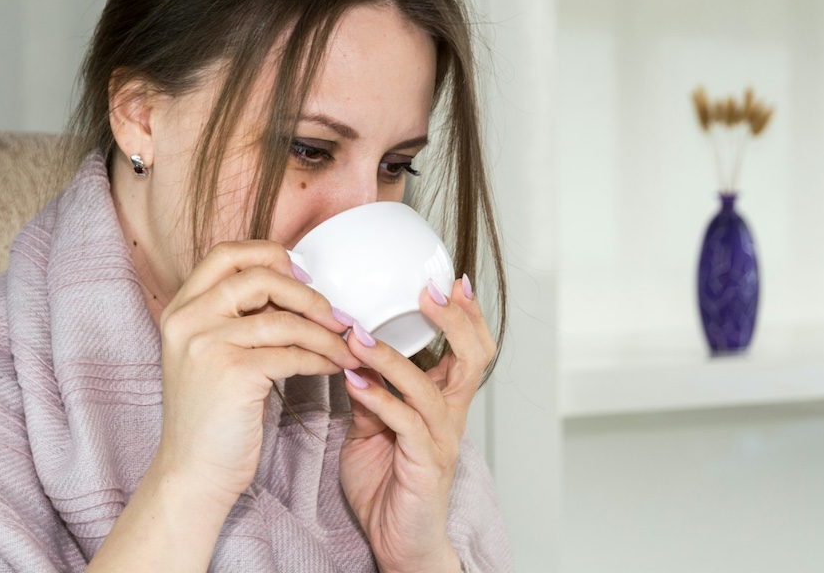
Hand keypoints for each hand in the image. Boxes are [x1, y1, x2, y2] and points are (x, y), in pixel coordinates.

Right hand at [153, 240, 359, 508]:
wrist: (192, 474)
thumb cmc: (211, 416)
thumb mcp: (210, 353)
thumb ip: (236, 317)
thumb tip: (294, 286)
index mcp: (181, 309)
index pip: (227, 254)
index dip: (270, 255)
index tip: (301, 276)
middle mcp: (188, 319)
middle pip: (259, 277)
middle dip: (307, 293)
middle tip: (334, 315)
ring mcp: (207, 344)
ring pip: (284, 319)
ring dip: (324, 333)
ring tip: (345, 347)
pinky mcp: (233, 372)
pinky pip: (292, 353)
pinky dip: (321, 358)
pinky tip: (333, 367)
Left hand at [339, 276, 494, 572]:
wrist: (397, 543)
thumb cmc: (388, 485)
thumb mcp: (372, 427)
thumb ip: (369, 391)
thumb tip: (349, 354)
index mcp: (443, 402)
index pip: (468, 348)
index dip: (465, 314)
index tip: (447, 280)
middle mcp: (450, 416)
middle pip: (474, 358)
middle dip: (454, 320)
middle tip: (427, 292)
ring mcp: (441, 441)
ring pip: (430, 388)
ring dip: (393, 358)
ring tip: (358, 337)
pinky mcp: (425, 465)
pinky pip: (406, 424)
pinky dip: (380, 400)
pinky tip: (354, 383)